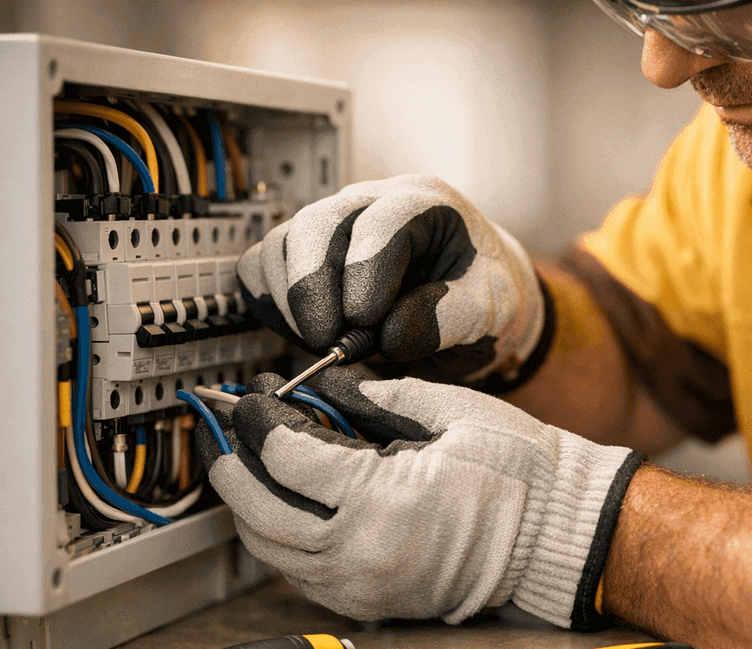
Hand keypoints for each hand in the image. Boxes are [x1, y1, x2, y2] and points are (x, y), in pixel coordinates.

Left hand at [196, 373, 644, 627]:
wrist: (560, 536)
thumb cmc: (520, 474)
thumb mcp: (448, 411)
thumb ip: (374, 397)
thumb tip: (320, 386)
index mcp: (382, 501)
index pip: (285, 458)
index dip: (260, 419)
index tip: (256, 396)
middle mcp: (362, 554)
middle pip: (258, 511)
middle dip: (232, 465)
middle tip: (227, 428)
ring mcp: (363, 587)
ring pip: (268, 550)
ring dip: (247, 505)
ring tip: (248, 464)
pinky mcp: (370, 602)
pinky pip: (298, 574)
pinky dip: (278, 538)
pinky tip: (284, 504)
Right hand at [237, 175, 548, 387]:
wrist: (471, 300)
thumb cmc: (482, 296)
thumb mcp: (489, 311)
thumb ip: (447, 321)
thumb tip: (386, 334)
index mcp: (426, 205)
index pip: (383, 222)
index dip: (366, 271)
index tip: (365, 321)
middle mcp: (372, 203)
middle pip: (317, 225)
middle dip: (313, 288)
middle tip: (326, 342)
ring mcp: (333, 225)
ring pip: (282, 246)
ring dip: (291, 303)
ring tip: (325, 342)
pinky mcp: (304, 254)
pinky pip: (262, 268)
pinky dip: (271, 305)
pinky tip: (304, 333)